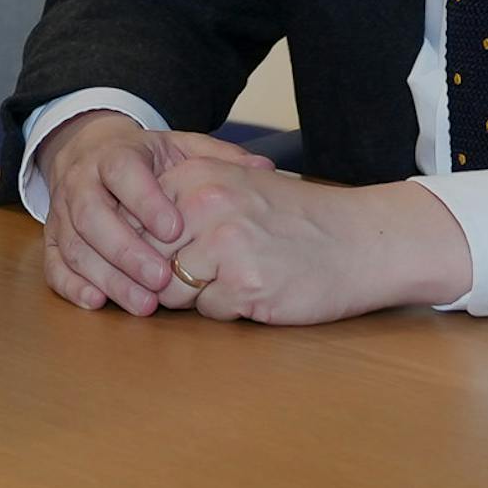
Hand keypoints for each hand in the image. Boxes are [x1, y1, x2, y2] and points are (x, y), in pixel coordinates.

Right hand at [33, 111, 274, 314]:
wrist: (89, 153)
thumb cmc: (146, 161)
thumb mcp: (180, 149)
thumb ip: (219, 158)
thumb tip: (265, 169)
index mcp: (114, 155)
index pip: (122, 172)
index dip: (144, 201)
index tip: (174, 229)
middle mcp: (81, 182)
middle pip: (92, 214)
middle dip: (126, 249)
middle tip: (162, 279)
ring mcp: (62, 212)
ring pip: (74, 244)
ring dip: (106, 276)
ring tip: (143, 303)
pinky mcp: (53, 238)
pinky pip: (53, 264)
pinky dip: (71, 286)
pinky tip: (97, 302)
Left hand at [155, 169, 472, 323]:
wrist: (367, 241)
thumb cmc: (298, 220)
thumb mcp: (236, 188)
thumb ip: (182, 202)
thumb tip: (120, 235)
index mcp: (195, 176)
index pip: (129, 220)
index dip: (139, 248)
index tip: (158, 256)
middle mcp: (204, 205)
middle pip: (144, 258)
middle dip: (163, 276)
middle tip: (202, 275)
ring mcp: (223, 245)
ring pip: (170, 289)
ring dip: (195, 294)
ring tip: (233, 278)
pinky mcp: (244, 285)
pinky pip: (207, 311)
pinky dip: (226, 309)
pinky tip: (257, 291)